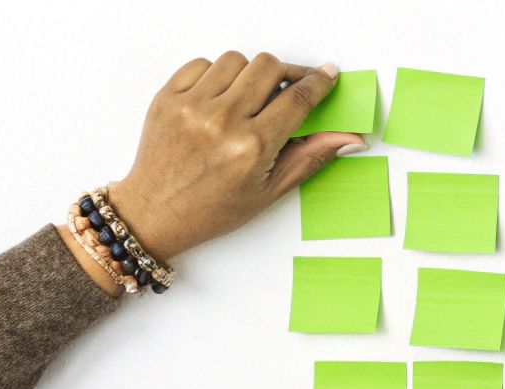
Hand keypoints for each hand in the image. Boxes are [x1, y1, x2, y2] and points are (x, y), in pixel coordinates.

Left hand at [107, 52, 367, 259]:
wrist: (155, 212)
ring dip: (250, 74)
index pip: (297, 99)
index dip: (318, 82)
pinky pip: (202, 64)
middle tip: (289, 87)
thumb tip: (349, 137)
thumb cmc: (213, 209)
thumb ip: (311, 157)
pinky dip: (216, 75)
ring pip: (236, 60)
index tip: (327, 75)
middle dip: (286, 74)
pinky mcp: (168, 97)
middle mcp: (222, 121)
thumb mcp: (270, 191)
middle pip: (268, 67)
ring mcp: (191, 106)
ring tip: (249, 97)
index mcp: (251, 147)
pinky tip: (220, 98)